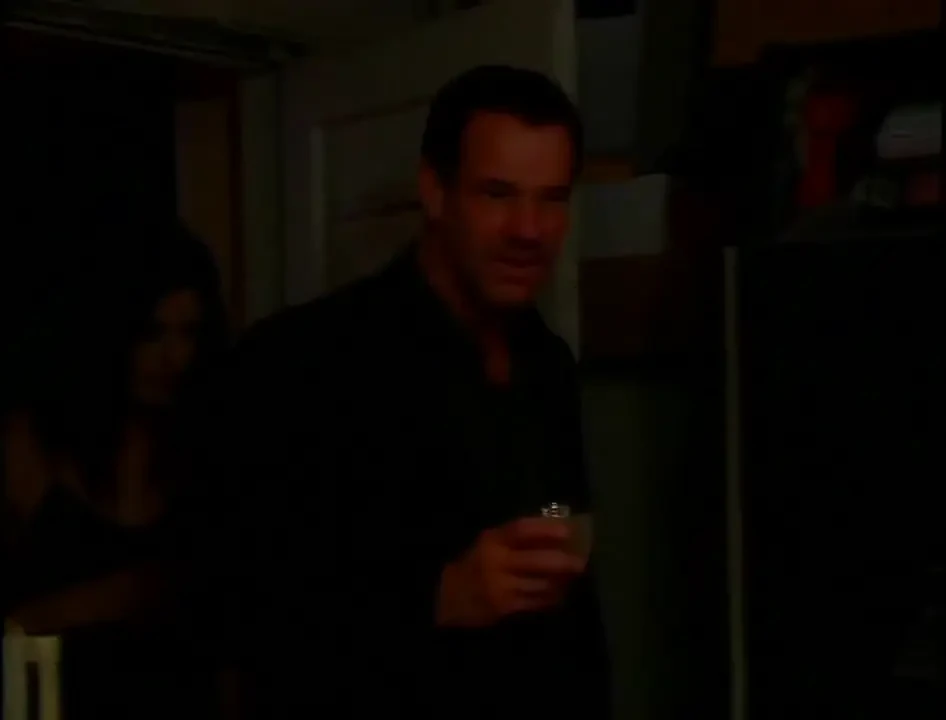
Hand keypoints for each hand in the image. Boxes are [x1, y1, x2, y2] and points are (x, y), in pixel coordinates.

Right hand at [436, 517, 585, 628]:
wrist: (446, 597)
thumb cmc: (474, 566)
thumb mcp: (488, 545)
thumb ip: (514, 539)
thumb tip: (554, 532)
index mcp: (491, 541)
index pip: (521, 530)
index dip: (546, 530)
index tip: (567, 532)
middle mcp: (496, 562)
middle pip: (537, 560)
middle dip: (562, 562)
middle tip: (580, 562)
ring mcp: (501, 587)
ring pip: (540, 584)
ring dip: (560, 582)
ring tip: (571, 578)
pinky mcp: (505, 608)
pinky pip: (536, 602)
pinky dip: (550, 598)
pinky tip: (557, 594)